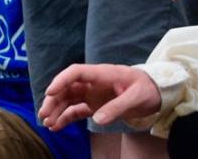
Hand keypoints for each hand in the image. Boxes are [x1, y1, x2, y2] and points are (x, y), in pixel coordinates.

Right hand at [39, 62, 161, 131]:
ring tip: (47, 122)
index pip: (76, 72)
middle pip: (67, 87)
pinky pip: (75, 110)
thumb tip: (97, 119)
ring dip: (56, 109)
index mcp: (101, 74)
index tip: (50, 91)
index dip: (61, 80)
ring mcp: (91, 93)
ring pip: (68, 99)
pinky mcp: (93, 104)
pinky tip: (56, 126)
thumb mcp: (135, 97)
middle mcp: (92, 82)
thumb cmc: (146, 89)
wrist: (154, 92)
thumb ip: (117, 107)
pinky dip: (65, 117)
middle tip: (44, 114)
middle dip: (53, 99)